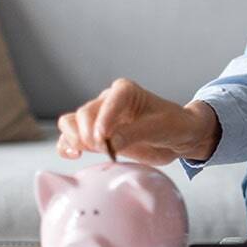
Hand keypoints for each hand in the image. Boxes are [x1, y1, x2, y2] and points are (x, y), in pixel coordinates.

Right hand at [56, 78, 221, 165]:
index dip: (103, 120)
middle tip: (104, 149)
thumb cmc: (173, 125)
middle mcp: (108, 101)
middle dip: (89, 133)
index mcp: (126, 91)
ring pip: (71, 122)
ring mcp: (100, 119)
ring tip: (84, 151)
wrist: (179, 137)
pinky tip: (74, 154)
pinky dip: (66, 145)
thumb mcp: (160, 128)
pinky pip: (71, 137)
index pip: (108, 101)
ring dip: (73, 137)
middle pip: (84, 113)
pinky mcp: (96, 136)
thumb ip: (134, 133)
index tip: (104, 139)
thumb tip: (108, 143)